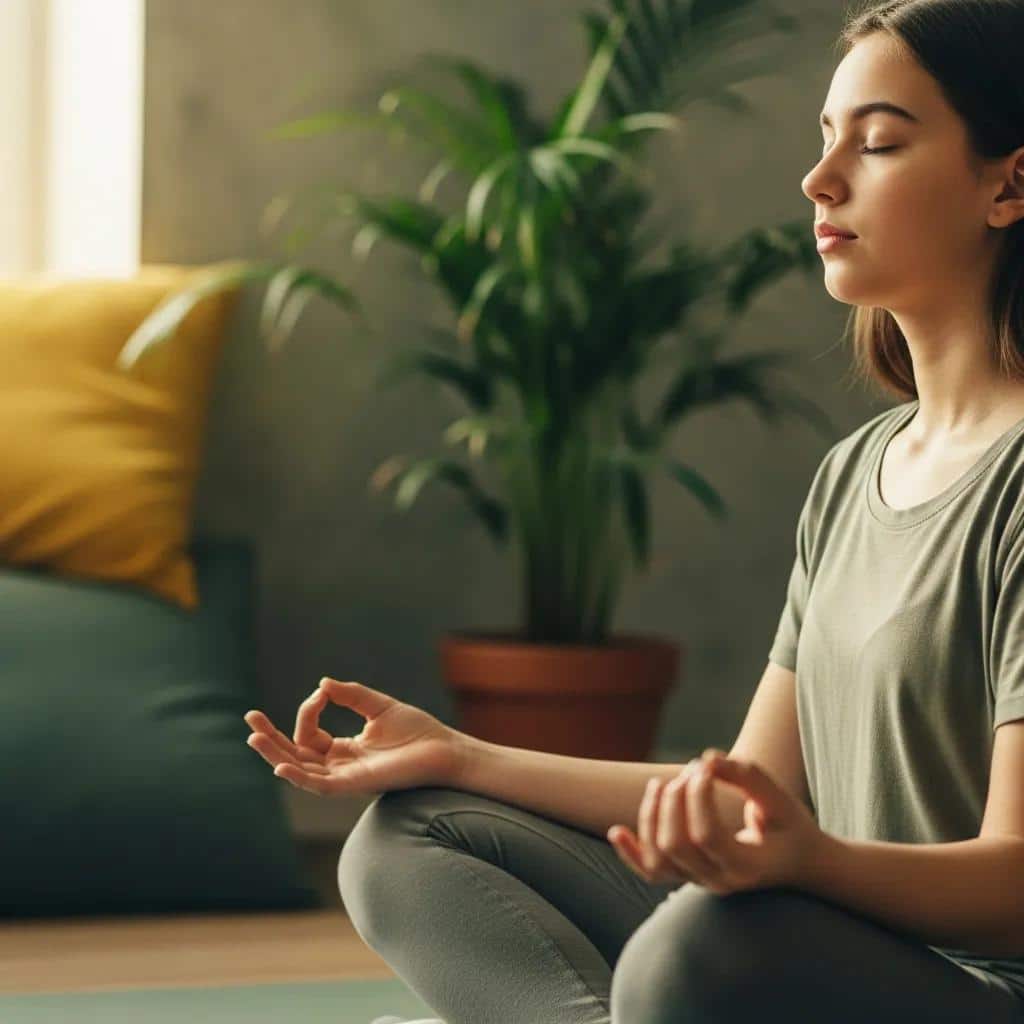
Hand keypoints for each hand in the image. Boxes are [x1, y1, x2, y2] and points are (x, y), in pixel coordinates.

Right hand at [243, 677, 467, 796]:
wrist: (445, 749)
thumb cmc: (418, 731)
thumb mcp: (378, 705)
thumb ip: (350, 695)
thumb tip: (321, 685)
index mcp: (345, 749)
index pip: (310, 733)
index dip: (307, 710)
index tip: (321, 694)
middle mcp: (340, 766)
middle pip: (295, 754)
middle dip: (271, 738)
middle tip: (250, 719)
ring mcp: (346, 777)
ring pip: (300, 770)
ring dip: (275, 754)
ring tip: (253, 738)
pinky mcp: (355, 785)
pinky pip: (320, 785)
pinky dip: (300, 776)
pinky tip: (281, 764)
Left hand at [608, 750, 824, 893]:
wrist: (796, 860)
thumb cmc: (788, 825)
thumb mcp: (777, 798)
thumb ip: (747, 777)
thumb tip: (706, 758)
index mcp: (746, 866)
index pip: (706, 836)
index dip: (698, 797)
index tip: (705, 768)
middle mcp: (720, 881)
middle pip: (675, 846)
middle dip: (674, 801)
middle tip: (690, 771)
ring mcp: (700, 881)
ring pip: (657, 860)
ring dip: (650, 817)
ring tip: (661, 784)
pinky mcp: (687, 875)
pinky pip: (651, 872)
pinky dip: (630, 853)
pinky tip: (616, 831)